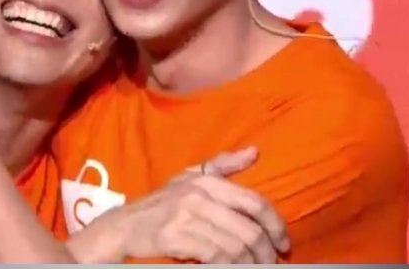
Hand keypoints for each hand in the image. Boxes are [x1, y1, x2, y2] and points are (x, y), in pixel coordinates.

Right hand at [119, 148, 288, 262]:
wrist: (124, 226)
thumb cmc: (160, 204)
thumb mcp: (188, 178)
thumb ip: (222, 165)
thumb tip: (254, 152)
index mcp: (207, 181)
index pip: (254, 202)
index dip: (275, 225)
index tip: (284, 243)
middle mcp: (198, 195)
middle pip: (248, 229)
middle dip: (266, 252)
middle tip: (271, 263)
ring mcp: (186, 216)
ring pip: (234, 246)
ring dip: (250, 263)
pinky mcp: (175, 237)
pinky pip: (215, 255)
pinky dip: (229, 265)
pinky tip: (231, 268)